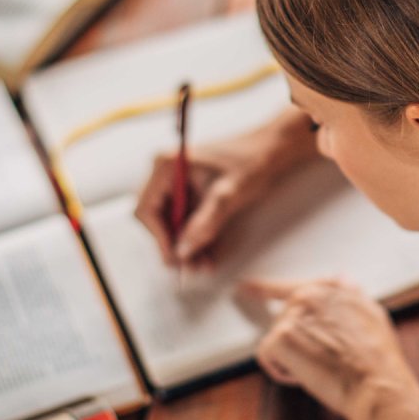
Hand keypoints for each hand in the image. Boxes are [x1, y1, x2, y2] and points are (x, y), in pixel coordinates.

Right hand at [134, 131, 273, 269]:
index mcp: (166, 165)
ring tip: (203, 266)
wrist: (271, 151)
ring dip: (186, 246)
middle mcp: (166, 173)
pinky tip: (208, 255)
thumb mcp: (227, 195)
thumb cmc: (250, 163)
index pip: (147, 209)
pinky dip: (196, 237)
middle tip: (190, 268)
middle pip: (157, 219)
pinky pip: (186, 220)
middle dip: (174, 245)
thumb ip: (204, 223)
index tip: (176, 257)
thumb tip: (182, 251)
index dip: (159, 237)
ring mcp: (177, 183)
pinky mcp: (190, 192)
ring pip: (173, 223)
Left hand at [241, 277, 418, 419]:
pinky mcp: (282, 336)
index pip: (292, 287)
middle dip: (298, 345)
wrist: (378, 386)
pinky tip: (306, 376)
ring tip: (323, 368)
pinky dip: (282, 372)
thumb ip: (351, 296)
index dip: (268, 289)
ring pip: (278, 340)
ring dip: (294, 359)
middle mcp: (310, 294)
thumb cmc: (378, 361)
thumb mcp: (372, 315)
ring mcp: (294, 314)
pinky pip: (267, 356)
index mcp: (330, 289)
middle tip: (325, 362)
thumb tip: (341, 276)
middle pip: (285, 321)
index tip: (247, 287)